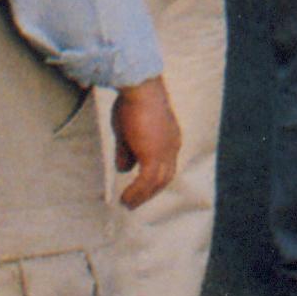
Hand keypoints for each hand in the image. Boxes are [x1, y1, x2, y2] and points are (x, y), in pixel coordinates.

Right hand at [111, 79, 181, 209]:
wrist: (140, 90)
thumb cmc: (133, 104)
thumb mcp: (127, 132)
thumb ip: (127, 151)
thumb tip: (124, 169)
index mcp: (170, 138)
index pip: (166, 164)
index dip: (154, 178)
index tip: (141, 189)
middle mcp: (172, 146)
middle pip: (165, 177)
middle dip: (149, 192)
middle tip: (134, 203)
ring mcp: (165, 151)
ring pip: (157, 182)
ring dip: (141, 196)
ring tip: (127, 205)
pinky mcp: (154, 155)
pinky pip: (146, 181)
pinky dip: (137, 193)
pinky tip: (125, 199)